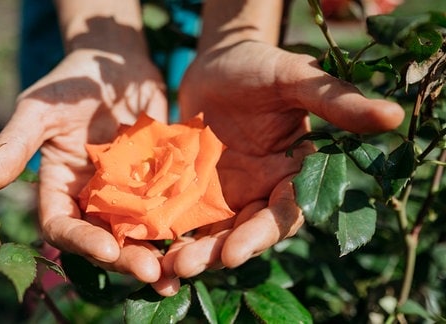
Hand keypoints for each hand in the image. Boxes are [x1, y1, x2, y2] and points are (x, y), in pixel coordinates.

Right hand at [0, 48, 178, 293]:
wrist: (115, 62)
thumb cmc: (70, 82)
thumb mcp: (38, 110)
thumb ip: (12, 147)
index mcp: (60, 188)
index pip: (64, 226)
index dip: (82, 241)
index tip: (107, 250)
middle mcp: (94, 198)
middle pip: (108, 238)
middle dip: (129, 258)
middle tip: (154, 272)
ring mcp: (129, 192)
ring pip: (143, 232)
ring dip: (162, 253)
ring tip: (184, 271)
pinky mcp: (160, 181)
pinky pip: (173, 207)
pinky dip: (186, 224)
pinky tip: (205, 238)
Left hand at [162, 40, 403, 277]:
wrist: (217, 62)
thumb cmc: (260, 65)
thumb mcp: (295, 78)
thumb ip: (336, 101)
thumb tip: (392, 116)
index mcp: (292, 173)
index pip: (283, 213)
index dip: (262, 234)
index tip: (235, 252)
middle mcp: (261, 190)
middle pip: (243, 232)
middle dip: (216, 251)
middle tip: (185, 265)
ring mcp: (227, 192)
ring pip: (212, 231)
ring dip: (190, 251)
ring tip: (166, 264)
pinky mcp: (196, 188)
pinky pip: (184, 216)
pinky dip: (168, 232)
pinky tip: (146, 244)